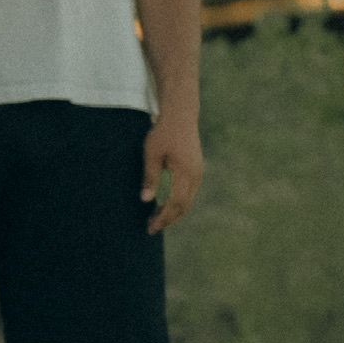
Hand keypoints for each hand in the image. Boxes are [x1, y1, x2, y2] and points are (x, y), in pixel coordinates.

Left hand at [141, 110, 202, 232]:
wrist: (180, 115)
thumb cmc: (163, 133)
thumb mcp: (152, 153)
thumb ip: (150, 177)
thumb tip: (145, 200)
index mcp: (185, 172)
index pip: (175, 203)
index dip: (164, 217)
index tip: (151, 226)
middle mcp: (195, 175)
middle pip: (184, 206)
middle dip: (168, 219)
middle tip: (151, 227)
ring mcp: (198, 173)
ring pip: (188, 201)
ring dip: (173, 212)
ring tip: (156, 218)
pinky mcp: (196, 170)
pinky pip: (189, 193)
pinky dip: (178, 202)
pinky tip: (165, 204)